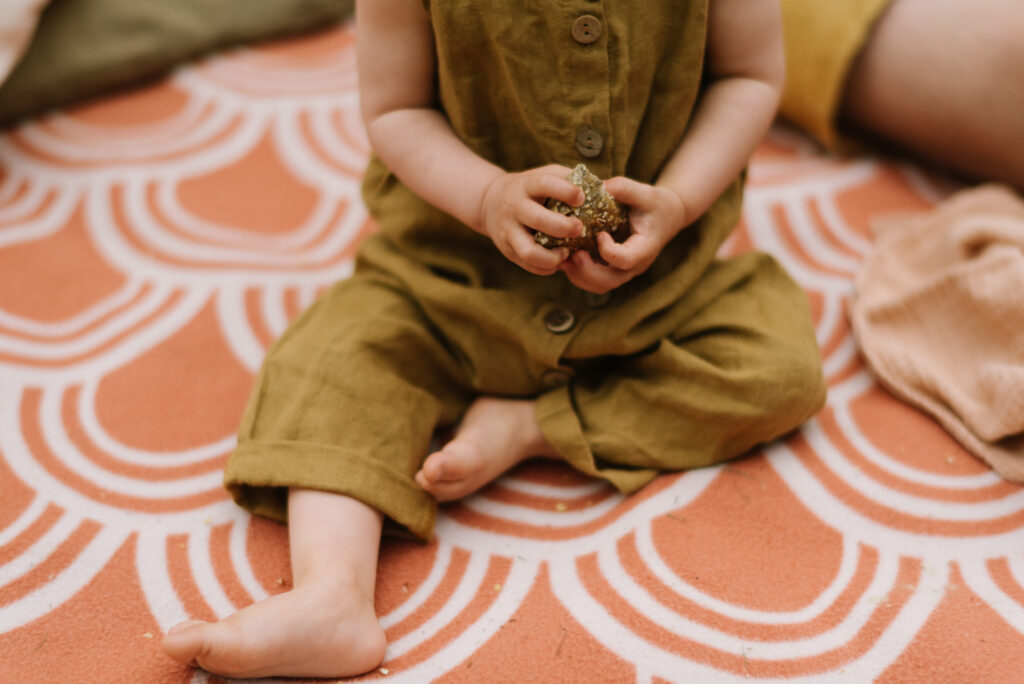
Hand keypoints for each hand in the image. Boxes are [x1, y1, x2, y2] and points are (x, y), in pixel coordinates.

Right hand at [479, 165, 583, 275]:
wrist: (491, 202)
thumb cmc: (532, 189)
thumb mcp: (546, 175)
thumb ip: (570, 179)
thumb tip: (606, 187)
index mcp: (526, 185)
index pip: (544, 184)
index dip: (565, 191)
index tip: (582, 197)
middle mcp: (514, 207)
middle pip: (538, 219)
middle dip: (563, 227)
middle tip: (580, 229)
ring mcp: (508, 230)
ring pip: (529, 250)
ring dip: (552, 256)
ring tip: (567, 254)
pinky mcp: (507, 249)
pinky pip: (527, 264)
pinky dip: (546, 267)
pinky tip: (559, 262)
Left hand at [560, 177, 686, 293]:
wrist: (666, 217)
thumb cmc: (655, 204)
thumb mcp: (645, 192)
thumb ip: (625, 188)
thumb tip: (600, 186)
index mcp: (645, 247)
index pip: (626, 260)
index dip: (608, 251)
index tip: (600, 233)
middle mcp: (636, 264)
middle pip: (611, 281)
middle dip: (587, 271)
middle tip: (572, 254)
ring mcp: (624, 270)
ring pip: (600, 286)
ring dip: (579, 275)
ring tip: (563, 257)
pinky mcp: (613, 269)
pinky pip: (595, 282)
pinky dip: (578, 274)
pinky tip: (566, 257)